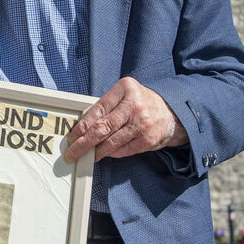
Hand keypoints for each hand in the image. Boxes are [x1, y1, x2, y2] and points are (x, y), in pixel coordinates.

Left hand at [64, 77, 187, 162]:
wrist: (171, 113)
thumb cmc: (142, 103)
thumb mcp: (125, 95)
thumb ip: (107, 106)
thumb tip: (82, 127)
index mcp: (125, 89)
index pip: (97, 110)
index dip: (81, 126)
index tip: (73, 136)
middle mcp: (134, 105)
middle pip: (101, 128)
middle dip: (83, 143)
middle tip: (73, 152)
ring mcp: (142, 123)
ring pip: (111, 143)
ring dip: (96, 152)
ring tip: (87, 155)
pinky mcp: (147, 140)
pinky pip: (122, 150)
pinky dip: (111, 153)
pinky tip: (105, 153)